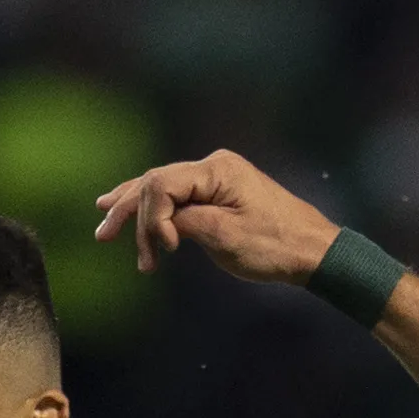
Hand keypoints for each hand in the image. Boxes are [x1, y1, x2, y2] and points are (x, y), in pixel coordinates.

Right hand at [91, 150, 337, 285]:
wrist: (313, 251)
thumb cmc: (275, 246)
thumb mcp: (224, 237)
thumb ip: (184, 223)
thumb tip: (158, 223)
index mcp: (217, 169)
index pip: (161, 184)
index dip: (150, 218)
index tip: (165, 251)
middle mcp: (214, 165)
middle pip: (156, 183)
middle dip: (131, 213)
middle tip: (105, 238)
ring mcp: (217, 177)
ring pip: (162, 188)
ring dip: (136, 211)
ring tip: (105, 227)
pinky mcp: (220, 192)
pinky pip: (178, 196)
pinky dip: (156, 210)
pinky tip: (126, 206)